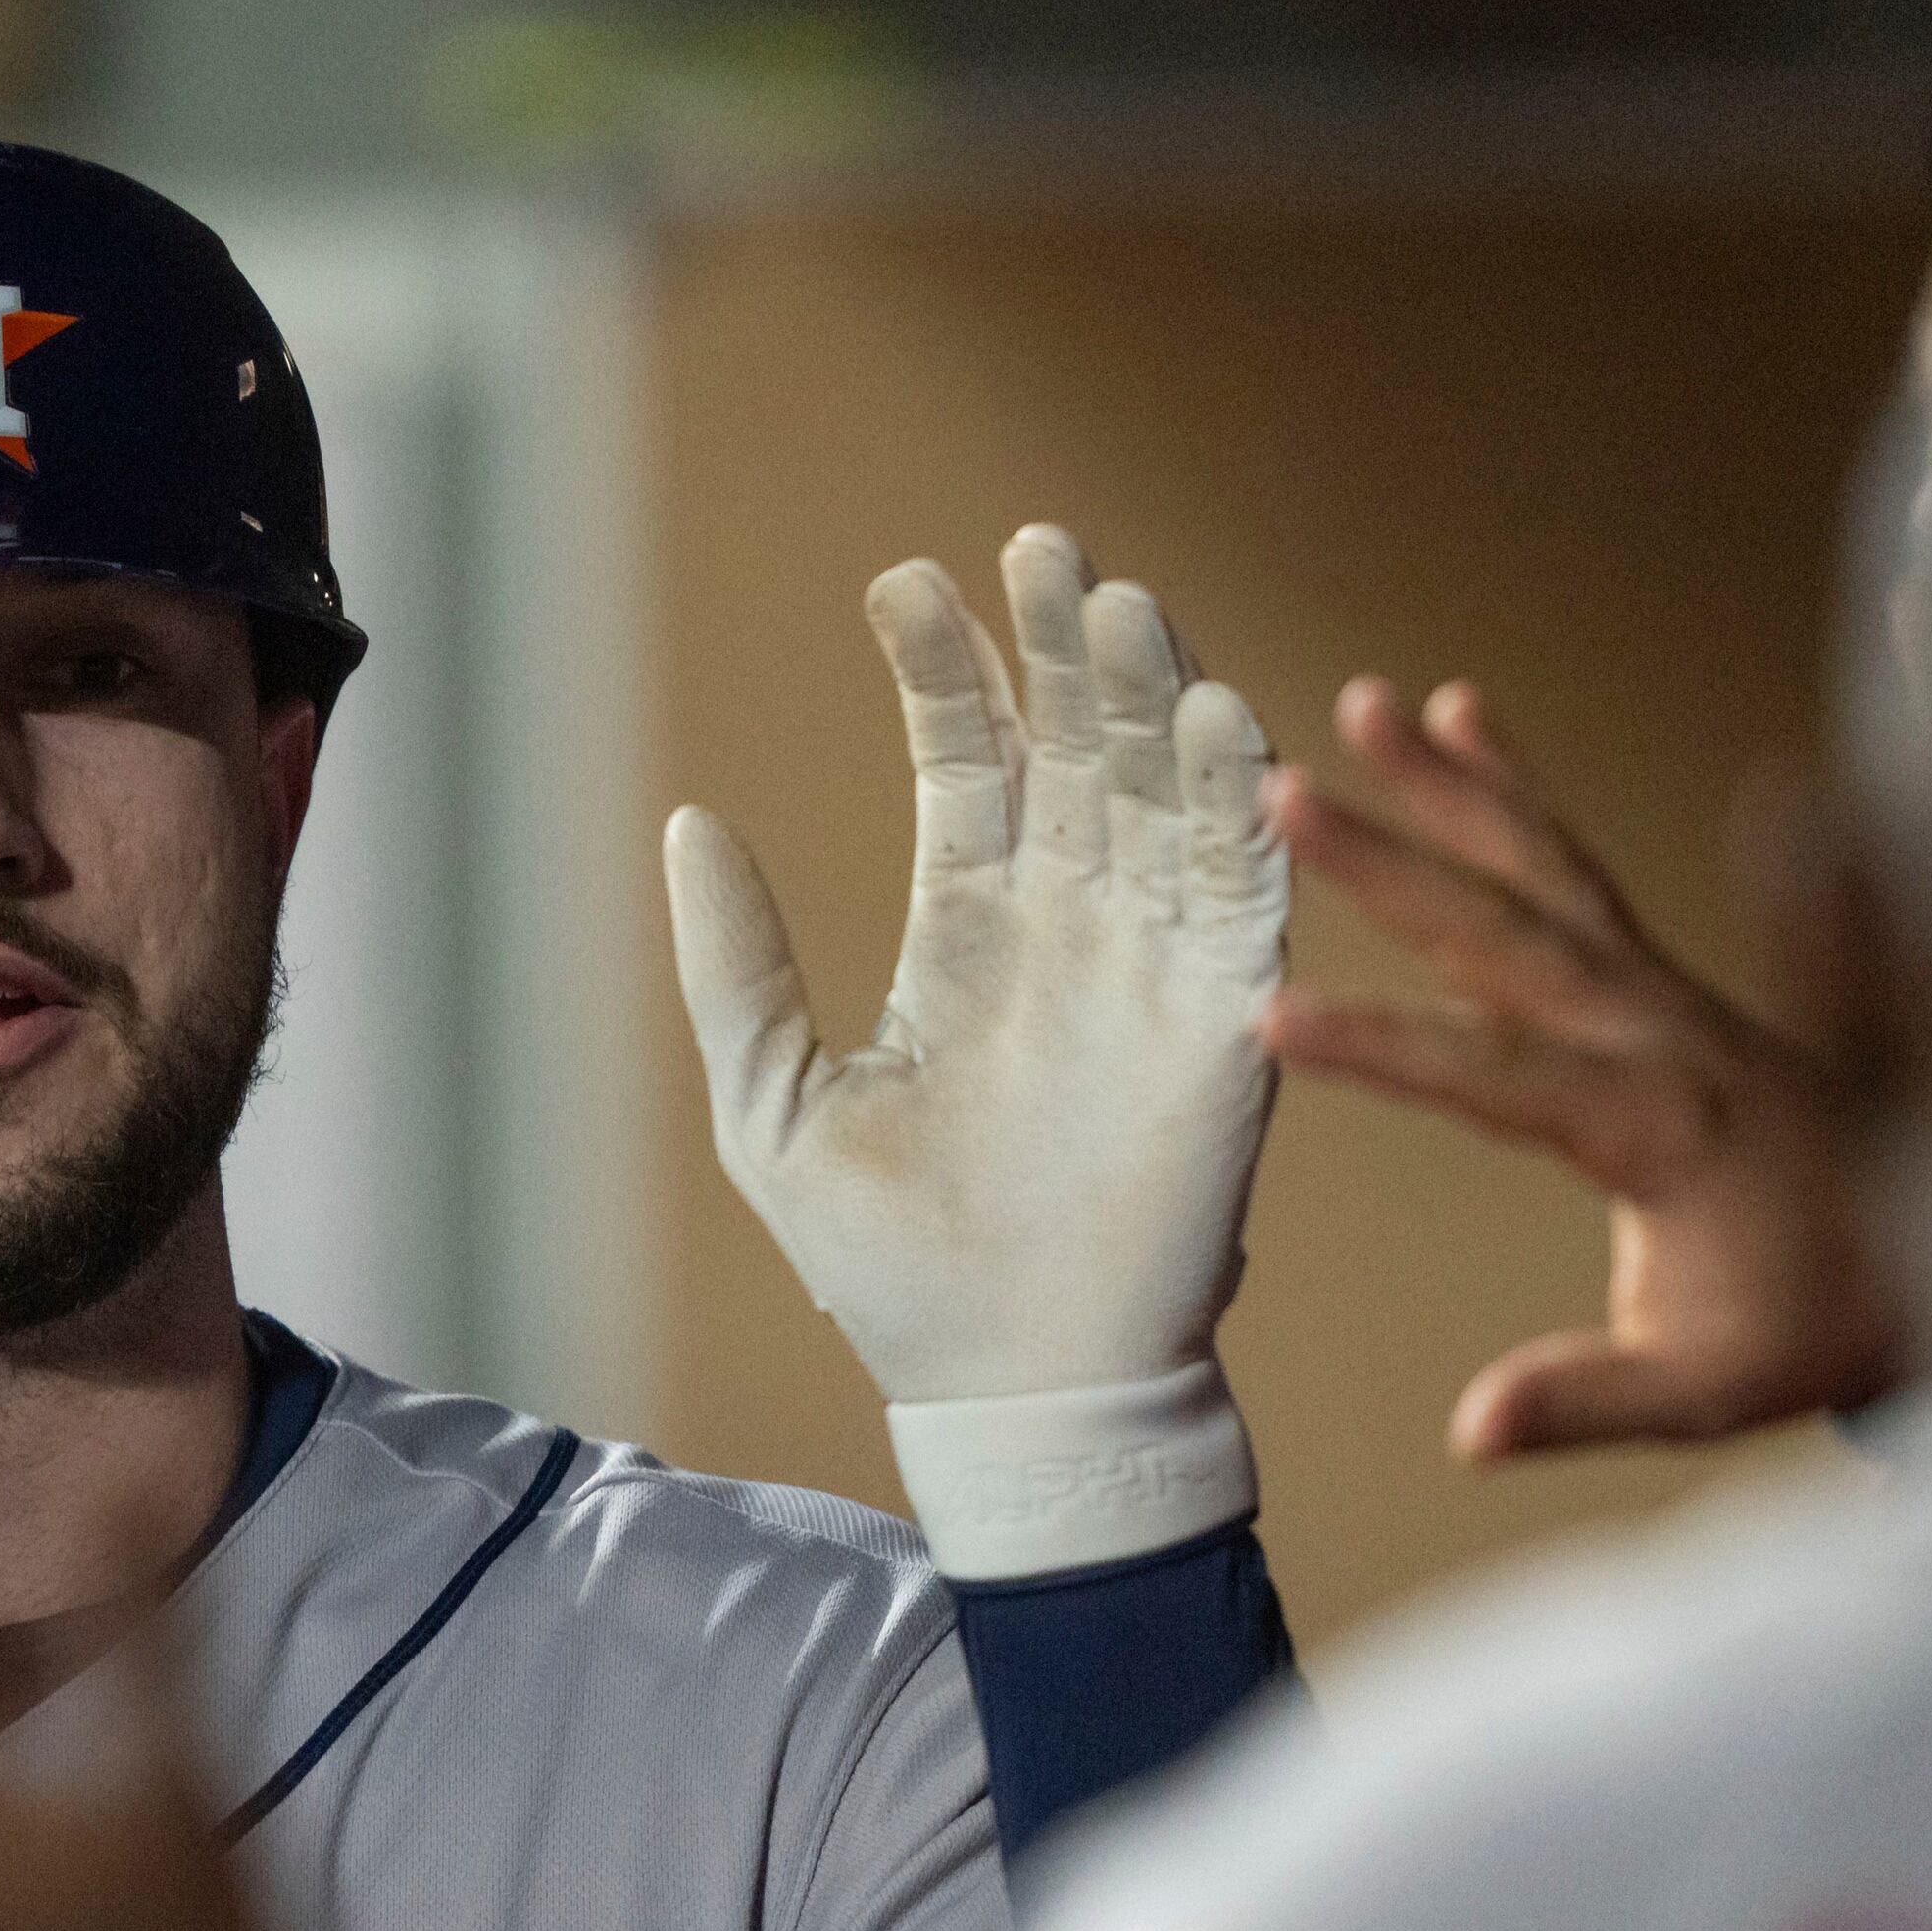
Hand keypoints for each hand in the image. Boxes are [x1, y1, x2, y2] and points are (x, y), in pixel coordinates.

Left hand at [678, 528, 1287, 1408]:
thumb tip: (688, 819)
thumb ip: (736, 965)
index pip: (968, 760)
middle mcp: (1071, 924)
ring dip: (1149, 694)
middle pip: (1077, 743)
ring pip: (1164, 789)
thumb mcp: (772, 1103)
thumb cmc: (888, 1270)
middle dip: (1059, 644)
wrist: (1006, 1386)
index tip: (906, 583)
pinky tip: (1217, 720)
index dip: (945, 668)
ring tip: (1115, 601)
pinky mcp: (1226, 1021)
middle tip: (1038, 543)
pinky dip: (1236, 806)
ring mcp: (1154, 962)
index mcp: (970, 930)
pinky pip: (1244, 892)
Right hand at [1263, 678, 1897, 1461]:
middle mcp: (1667, 1030)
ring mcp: (1674, 992)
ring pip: (1548, 869)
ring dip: (1456, 785)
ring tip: (1372, 702)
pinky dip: (1524, 794)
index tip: (1276, 1018)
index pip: (1499, 1075)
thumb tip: (1472, 1429)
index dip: (1385, 1050)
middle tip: (1289, 792)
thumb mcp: (1710, 1387)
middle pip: (1510, 929)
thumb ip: (1589, 1396)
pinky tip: (1470, 722)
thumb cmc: (1820, 1324)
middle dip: (1396, 857)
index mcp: (1663, 1122)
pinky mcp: (1671, 981)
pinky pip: (1583, 870)